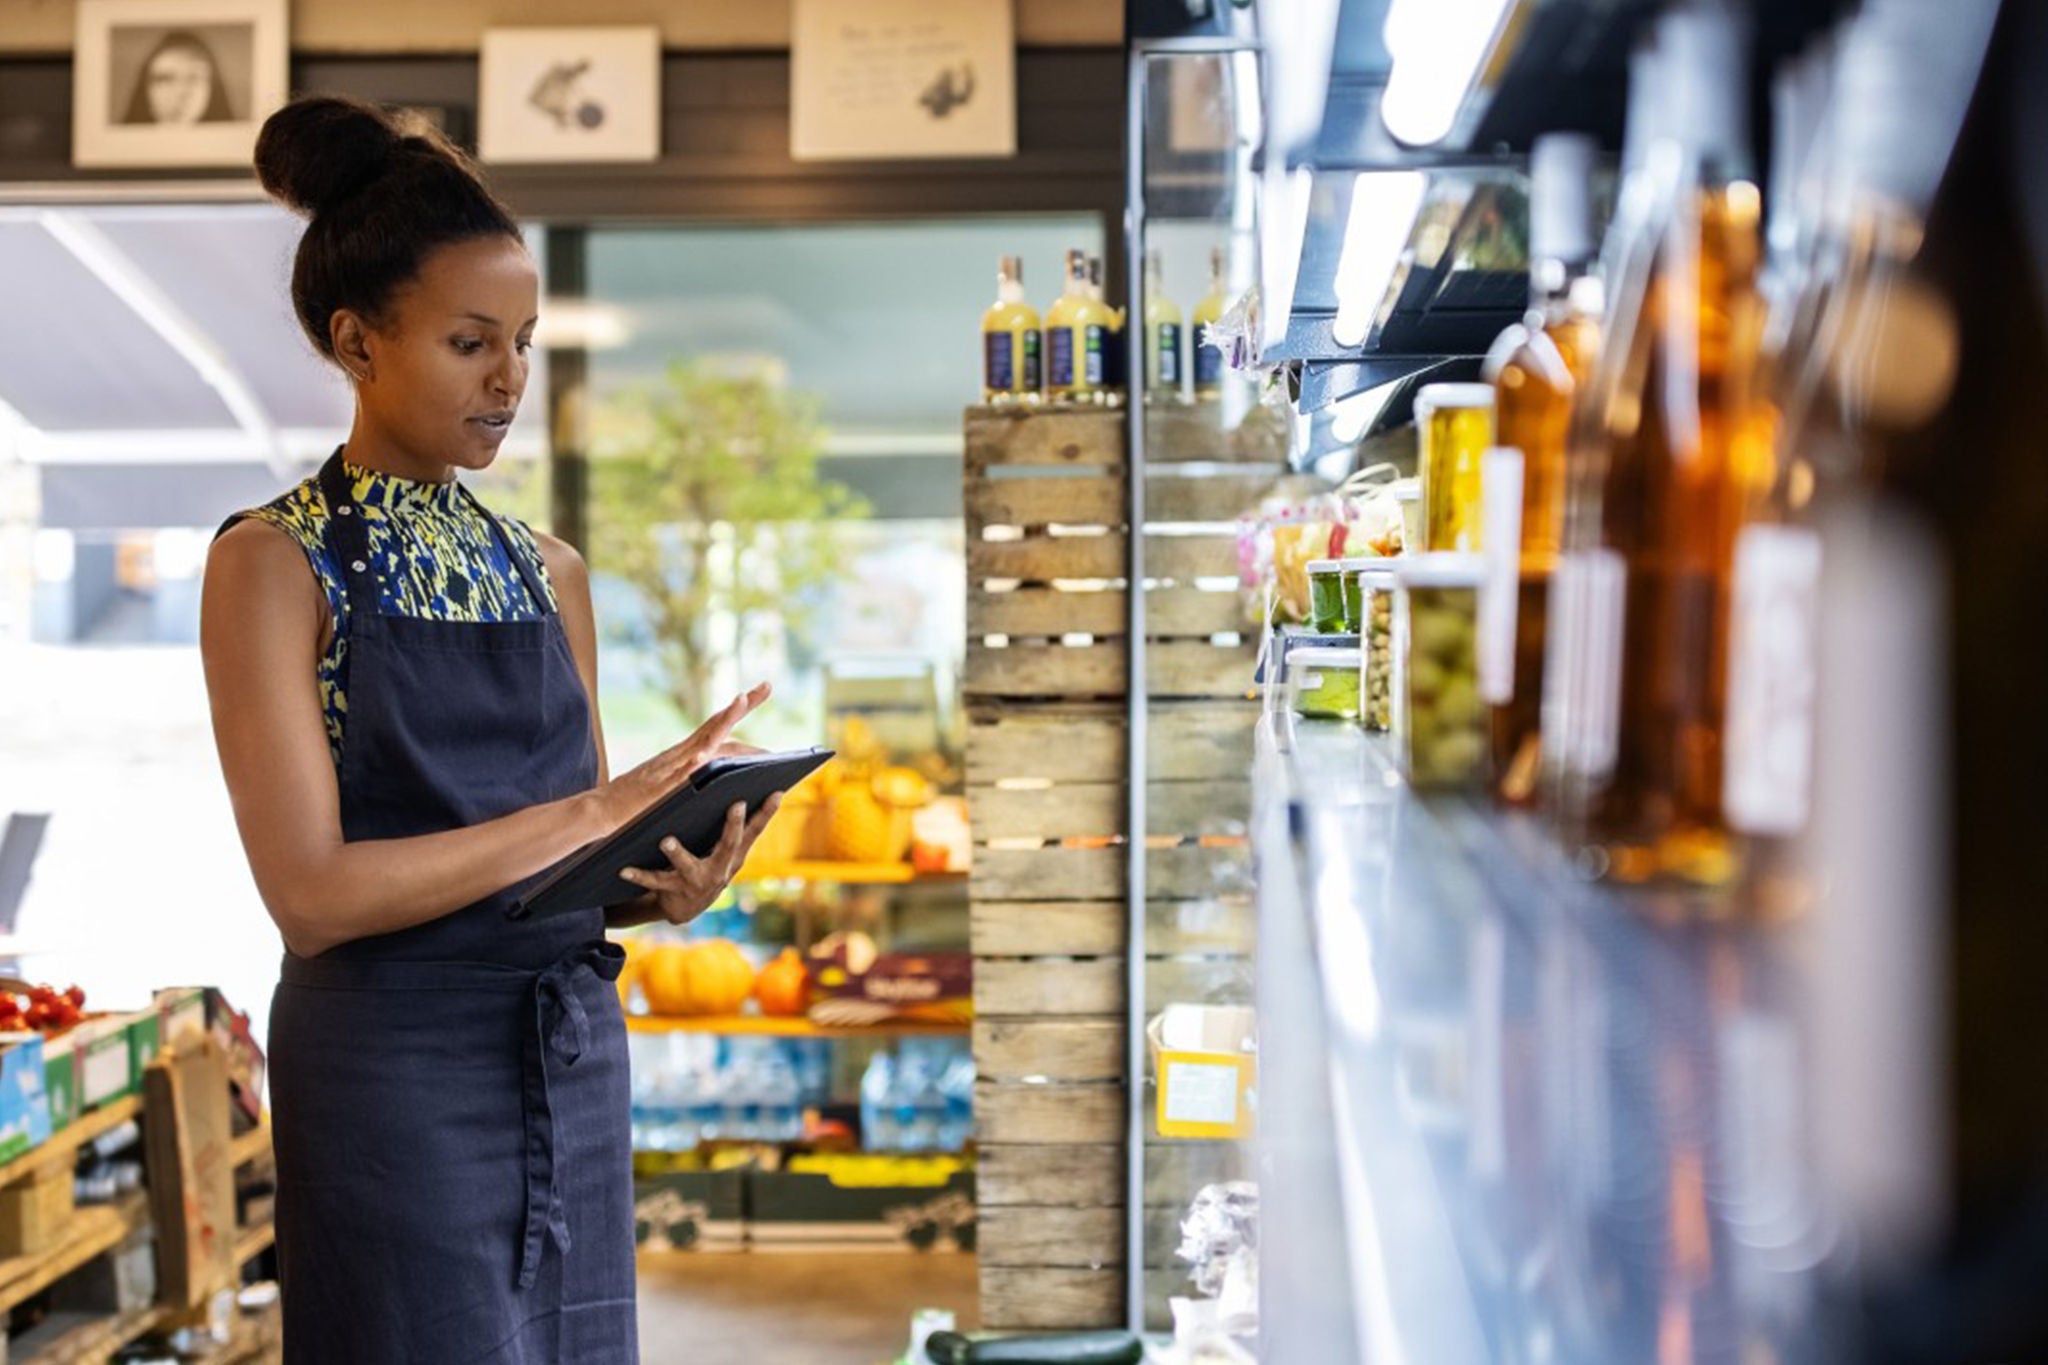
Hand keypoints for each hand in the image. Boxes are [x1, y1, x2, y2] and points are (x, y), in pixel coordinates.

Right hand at [590, 682, 770, 830]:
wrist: (599, 813)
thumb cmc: (633, 807)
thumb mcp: (669, 790)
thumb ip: (691, 780)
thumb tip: (713, 776)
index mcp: (683, 756)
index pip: (716, 731)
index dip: (736, 714)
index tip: (752, 696)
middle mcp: (680, 755)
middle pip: (717, 726)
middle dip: (743, 704)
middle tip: (766, 684)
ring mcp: (672, 766)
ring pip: (704, 739)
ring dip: (724, 717)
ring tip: (743, 698)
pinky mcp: (663, 784)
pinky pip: (684, 768)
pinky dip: (696, 757)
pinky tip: (707, 751)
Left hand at [619, 794, 782, 925]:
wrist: (687, 908)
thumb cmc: (708, 866)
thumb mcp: (726, 851)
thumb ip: (735, 828)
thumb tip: (743, 789)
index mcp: (735, 856)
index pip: (755, 831)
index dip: (767, 813)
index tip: (777, 792)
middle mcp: (721, 870)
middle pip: (730, 846)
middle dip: (733, 826)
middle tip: (736, 804)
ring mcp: (698, 882)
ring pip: (688, 866)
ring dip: (678, 854)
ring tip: (666, 841)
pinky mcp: (674, 891)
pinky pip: (655, 882)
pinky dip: (639, 875)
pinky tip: (623, 869)